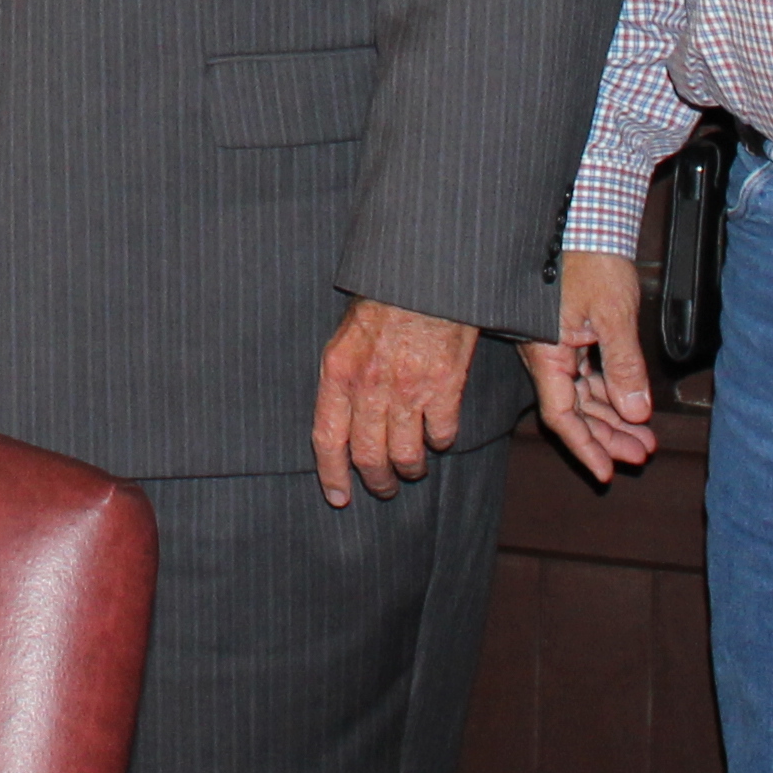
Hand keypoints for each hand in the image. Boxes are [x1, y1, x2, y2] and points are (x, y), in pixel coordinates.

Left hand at [313, 298, 482, 506]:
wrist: (424, 275)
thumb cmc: (383, 301)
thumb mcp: (345, 335)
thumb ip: (342, 378)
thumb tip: (340, 421)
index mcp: (338, 372)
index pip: (327, 439)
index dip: (332, 475)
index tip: (339, 497)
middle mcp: (370, 387)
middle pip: (369, 457)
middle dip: (378, 482)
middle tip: (384, 488)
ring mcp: (408, 389)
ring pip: (406, 455)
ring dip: (410, 468)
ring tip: (412, 467)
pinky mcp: (445, 387)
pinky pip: (441, 435)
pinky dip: (440, 442)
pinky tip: (438, 435)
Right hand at [520, 250, 660, 482]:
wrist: (587, 218)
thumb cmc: (591, 259)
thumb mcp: (614, 316)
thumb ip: (624, 367)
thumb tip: (635, 412)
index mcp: (547, 353)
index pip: (562, 416)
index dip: (585, 447)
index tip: (606, 472)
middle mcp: (547, 353)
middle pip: (574, 409)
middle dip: (607, 435)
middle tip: (642, 453)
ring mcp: (557, 342)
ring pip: (582, 392)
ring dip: (612, 414)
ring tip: (644, 435)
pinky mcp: (569, 330)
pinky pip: (586, 372)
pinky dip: (608, 389)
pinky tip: (630, 400)